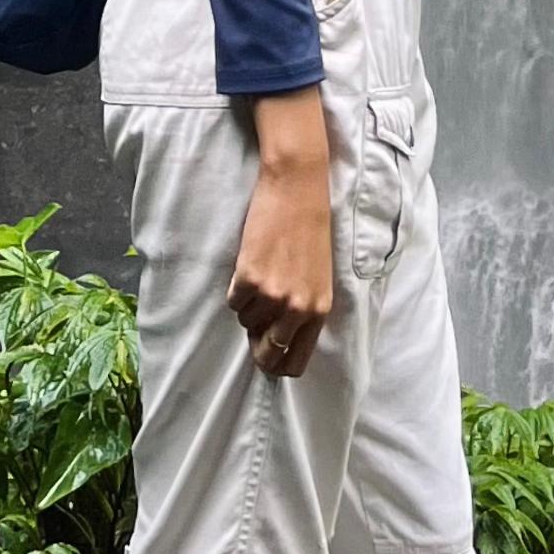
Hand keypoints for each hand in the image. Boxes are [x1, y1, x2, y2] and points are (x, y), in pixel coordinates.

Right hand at [231, 90, 333, 378]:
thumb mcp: (317, 276)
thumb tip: (275, 336)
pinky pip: (233, 301)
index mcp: (319, 310)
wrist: (298, 189)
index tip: (266, 355)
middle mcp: (298, 309)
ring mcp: (273, 296)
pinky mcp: (250, 279)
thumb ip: (302, 309)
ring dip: (248, 304)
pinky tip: (251, 263)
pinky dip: (237, 287)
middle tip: (255, 319)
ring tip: (260, 274)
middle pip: (267, 353)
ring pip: (246, 322)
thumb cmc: (310, 229)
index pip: (295, 363)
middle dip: (257, 342)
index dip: (277, 364)